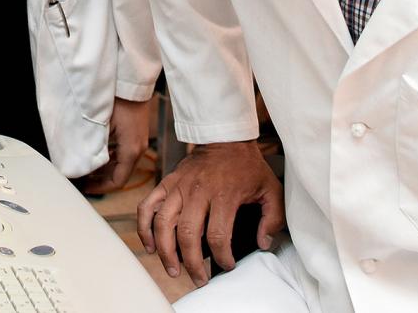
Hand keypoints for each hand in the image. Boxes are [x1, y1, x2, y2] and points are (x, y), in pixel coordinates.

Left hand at [81, 96, 152, 194]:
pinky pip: (123, 151)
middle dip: (100, 178)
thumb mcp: (101, 126)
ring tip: (85, 166)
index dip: (100, 188)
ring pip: (120, 162)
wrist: (131, 80)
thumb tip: (81, 165)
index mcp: (131, 150)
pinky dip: (109, 156)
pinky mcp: (136, 132)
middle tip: (81, 177)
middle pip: (119, 173)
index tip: (85, 187)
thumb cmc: (117, 100)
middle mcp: (138, 148)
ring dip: (104, 167)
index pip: (118, 181)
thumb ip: (92, 148)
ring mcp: (138, 140)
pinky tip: (95, 152)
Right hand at [136, 141, 283, 285]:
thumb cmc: (247, 166)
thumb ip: (272, 218)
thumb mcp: (271, 189)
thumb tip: (263, 242)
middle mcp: (198, 191)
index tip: (227, 265)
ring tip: (173, 269)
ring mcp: (179, 186)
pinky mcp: (167, 182)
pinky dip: (144, 228)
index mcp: (224, 195)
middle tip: (199, 279)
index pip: (218, 235)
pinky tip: (149, 245)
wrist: (225, 137)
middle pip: (188, 234)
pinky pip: (147, 206)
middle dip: (192, 263)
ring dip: (165, 251)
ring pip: (164, 223)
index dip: (221, 257)